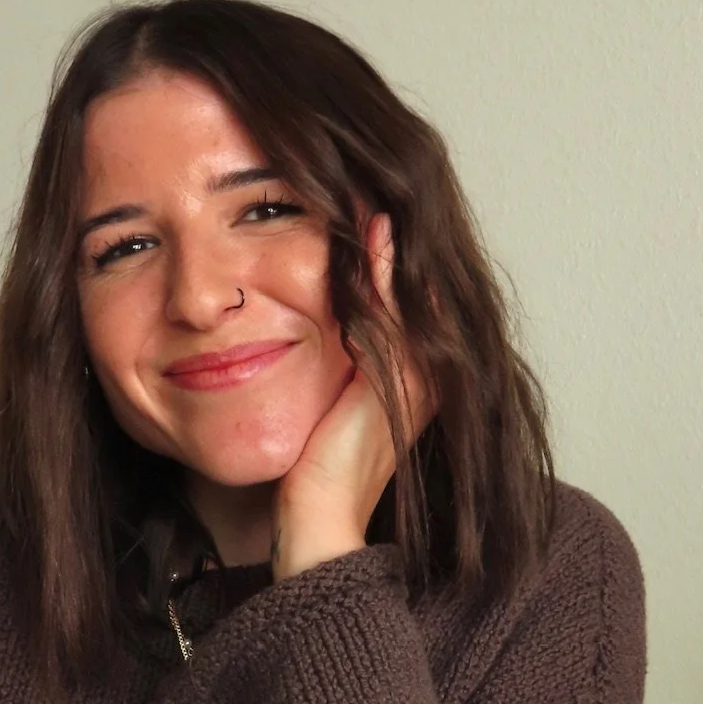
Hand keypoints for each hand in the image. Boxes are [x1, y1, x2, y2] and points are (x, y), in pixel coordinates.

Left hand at [272, 215, 433, 581]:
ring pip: (412, 290)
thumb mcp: (315, 406)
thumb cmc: (304, 476)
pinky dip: (387, 267)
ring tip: (373, 187)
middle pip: (415, 286)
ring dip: (392, 239)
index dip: (385, 252)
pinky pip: (399, 310)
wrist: (313, 525)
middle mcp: (423, 374)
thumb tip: (279, 323)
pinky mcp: (402, 383)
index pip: (402, 298)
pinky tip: (373, 227)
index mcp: (406, 378)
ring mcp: (418, 377)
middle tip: (374, 178)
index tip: (362, 201)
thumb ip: (323, 366)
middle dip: (394, 233)